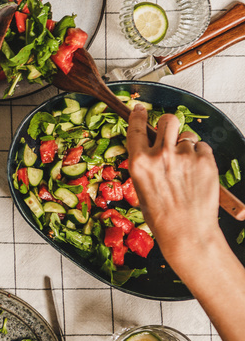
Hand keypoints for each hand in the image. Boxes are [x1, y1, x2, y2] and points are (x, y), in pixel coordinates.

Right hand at [126, 106, 222, 267]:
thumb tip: (152, 147)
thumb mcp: (141, 187)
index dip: (138, 115)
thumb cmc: (161, 215)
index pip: (136, 127)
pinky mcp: (205, 160)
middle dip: (168, 125)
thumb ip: (145, 163)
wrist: (186, 231)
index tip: (140, 109)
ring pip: (188, 137)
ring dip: (187, 147)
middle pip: (167, 120)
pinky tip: (197, 174)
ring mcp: (184, 156)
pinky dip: (201, 157)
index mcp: (139, 162)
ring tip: (186, 169)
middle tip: (171, 136)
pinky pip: (203, 148)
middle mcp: (160, 155)